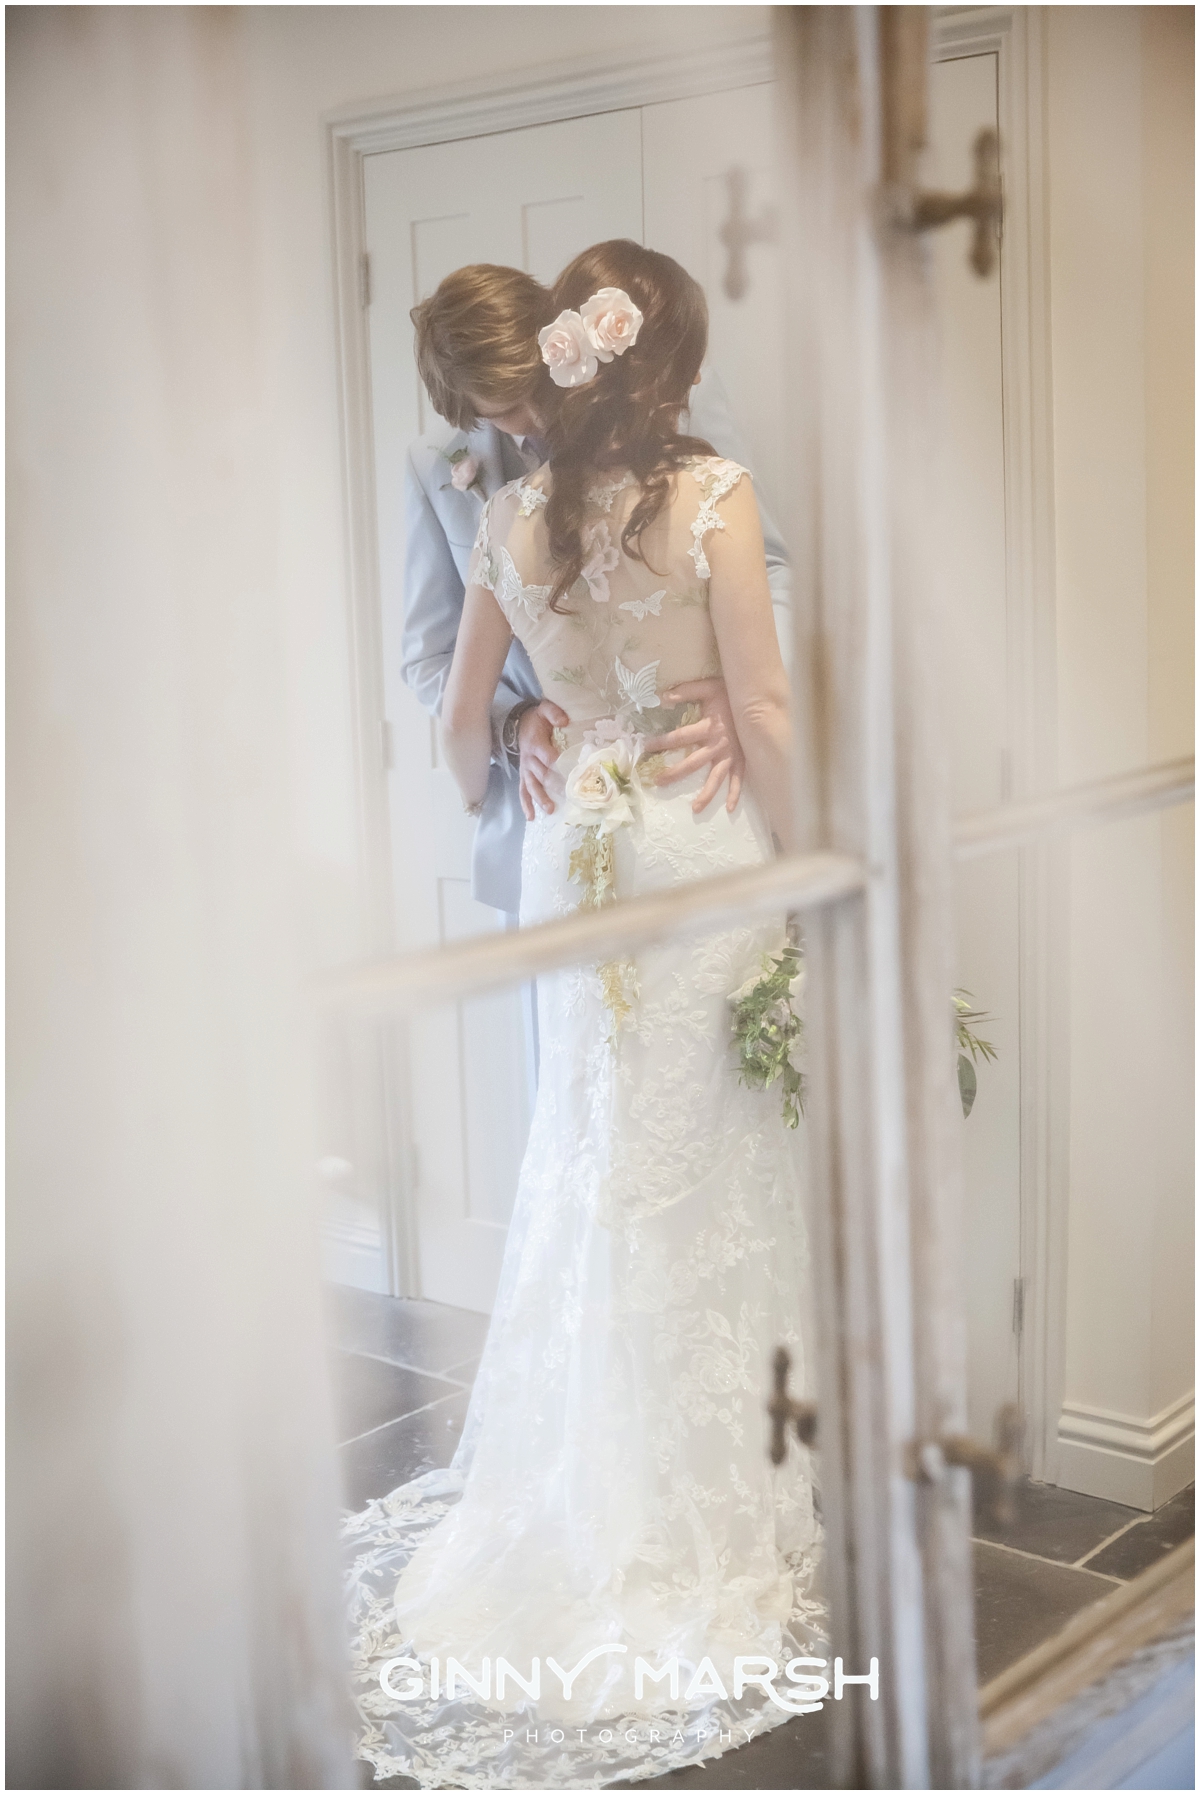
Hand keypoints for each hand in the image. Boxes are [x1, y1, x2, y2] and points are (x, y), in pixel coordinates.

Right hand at [517, 699, 568, 819]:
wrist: (520, 724)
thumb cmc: (537, 719)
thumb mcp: (544, 709)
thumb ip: (553, 713)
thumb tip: (564, 721)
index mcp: (536, 744)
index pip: (547, 756)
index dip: (558, 764)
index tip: (572, 772)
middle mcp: (529, 759)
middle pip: (542, 775)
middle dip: (554, 786)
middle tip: (568, 796)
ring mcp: (526, 770)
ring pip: (532, 786)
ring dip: (540, 799)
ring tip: (550, 810)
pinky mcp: (524, 776)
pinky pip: (523, 791)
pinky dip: (526, 804)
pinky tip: (532, 817)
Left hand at [641, 676, 745, 814]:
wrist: (758, 698)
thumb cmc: (730, 693)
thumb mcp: (707, 687)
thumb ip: (686, 691)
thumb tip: (663, 697)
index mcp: (709, 727)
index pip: (681, 737)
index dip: (663, 742)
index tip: (647, 746)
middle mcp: (719, 745)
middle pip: (694, 763)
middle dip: (675, 773)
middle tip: (658, 781)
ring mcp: (732, 755)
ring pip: (717, 778)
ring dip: (707, 794)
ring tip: (695, 808)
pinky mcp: (743, 759)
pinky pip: (739, 779)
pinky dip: (736, 793)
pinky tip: (730, 808)